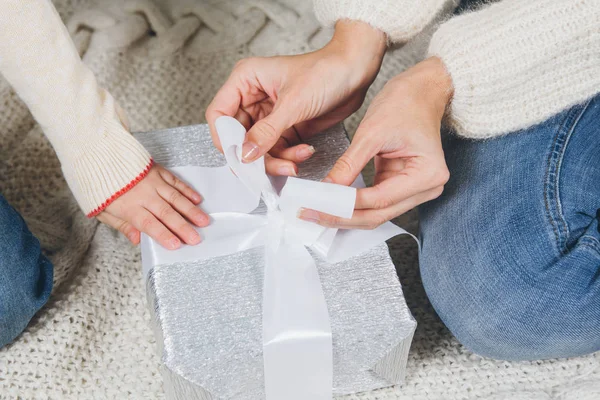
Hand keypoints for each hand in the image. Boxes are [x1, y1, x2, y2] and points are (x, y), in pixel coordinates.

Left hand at [96, 164, 209, 248]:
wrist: (99, 156)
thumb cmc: (101, 187)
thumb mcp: (103, 211)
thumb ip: (122, 226)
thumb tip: (137, 240)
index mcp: (129, 207)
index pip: (149, 224)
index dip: (163, 234)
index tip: (176, 245)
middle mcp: (144, 194)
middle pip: (166, 213)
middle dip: (183, 227)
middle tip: (196, 238)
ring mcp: (153, 181)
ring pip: (176, 198)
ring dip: (191, 211)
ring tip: (204, 221)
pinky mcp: (158, 171)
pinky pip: (176, 182)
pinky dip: (188, 191)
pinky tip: (197, 200)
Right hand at [206, 20, 386, 175]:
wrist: (356, 72)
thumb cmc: (326, 71)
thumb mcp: (293, 103)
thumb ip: (266, 132)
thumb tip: (245, 155)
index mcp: (245, 81)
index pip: (219, 115)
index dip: (224, 138)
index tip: (237, 157)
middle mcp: (253, 98)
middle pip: (239, 137)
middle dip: (255, 157)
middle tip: (266, 171)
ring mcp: (269, 115)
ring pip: (259, 149)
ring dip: (276, 160)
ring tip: (294, 162)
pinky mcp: (286, 127)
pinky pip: (278, 150)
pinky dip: (290, 156)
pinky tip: (304, 151)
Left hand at [298, 57, 452, 228]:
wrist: (421, 91)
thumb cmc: (405, 103)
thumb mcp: (372, 132)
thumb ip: (348, 164)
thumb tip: (326, 189)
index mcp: (427, 174)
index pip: (379, 200)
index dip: (345, 204)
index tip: (316, 203)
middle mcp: (427, 188)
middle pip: (377, 214)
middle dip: (341, 216)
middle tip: (310, 213)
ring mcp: (416, 191)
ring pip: (374, 214)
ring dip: (344, 214)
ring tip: (314, 212)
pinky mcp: (401, 187)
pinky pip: (373, 203)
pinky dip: (351, 204)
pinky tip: (329, 203)